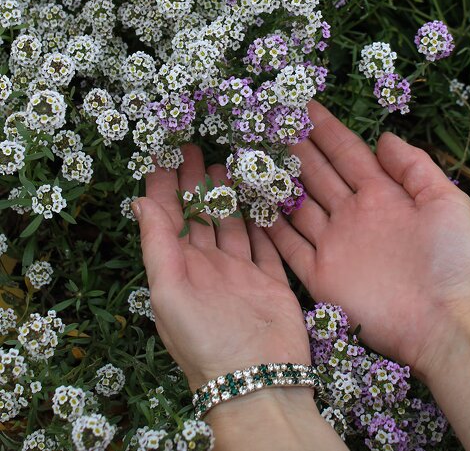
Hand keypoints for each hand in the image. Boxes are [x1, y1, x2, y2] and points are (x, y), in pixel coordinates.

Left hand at [133, 145, 310, 391]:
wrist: (259, 383)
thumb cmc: (206, 341)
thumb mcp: (169, 292)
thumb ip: (157, 246)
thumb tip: (138, 201)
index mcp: (180, 268)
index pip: (167, 217)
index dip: (164, 185)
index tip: (162, 151)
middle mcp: (208, 267)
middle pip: (200, 214)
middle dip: (195, 181)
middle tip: (195, 146)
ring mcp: (240, 274)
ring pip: (232, 224)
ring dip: (226, 195)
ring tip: (225, 163)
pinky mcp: (270, 281)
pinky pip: (265, 243)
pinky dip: (262, 220)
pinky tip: (260, 198)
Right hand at [266, 100, 469, 379]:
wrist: (446, 323)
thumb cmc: (451, 259)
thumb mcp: (445, 201)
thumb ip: (413, 166)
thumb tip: (383, 136)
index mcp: (382, 195)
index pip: (348, 154)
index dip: (327, 130)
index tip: (304, 106)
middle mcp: (353, 216)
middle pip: (319, 175)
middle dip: (296, 149)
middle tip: (271, 123)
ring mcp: (335, 245)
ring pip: (299, 206)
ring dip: (279, 183)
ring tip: (255, 158)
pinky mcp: (321, 277)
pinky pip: (290, 247)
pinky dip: (273, 228)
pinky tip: (256, 206)